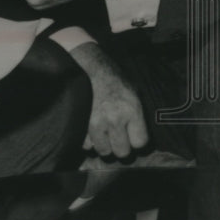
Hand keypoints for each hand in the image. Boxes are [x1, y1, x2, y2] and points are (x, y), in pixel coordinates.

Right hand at [70, 42, 148, 158]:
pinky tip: (91, 131)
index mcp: (131, 110)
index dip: (137, 141)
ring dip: (104, 145)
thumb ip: (136, 116)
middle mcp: (114, 118)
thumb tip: (138, 137)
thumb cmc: (112, 79)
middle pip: (122, 151)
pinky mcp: (79, 124)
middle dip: (121, 147)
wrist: (87, 68)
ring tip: (104, 134)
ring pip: (103, 150)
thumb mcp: (132, 92)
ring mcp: (95, 122)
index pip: (140, 143)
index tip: (133, 137)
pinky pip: (86, 144)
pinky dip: (88, 140)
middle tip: (118, 138)